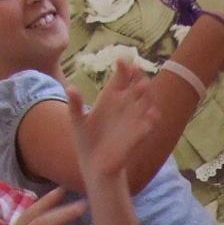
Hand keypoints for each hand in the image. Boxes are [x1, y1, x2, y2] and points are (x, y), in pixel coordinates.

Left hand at [72, 57, 161, 186]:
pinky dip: (153, 117)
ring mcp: (134, 117)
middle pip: (137, 85)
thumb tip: (70, 88)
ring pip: (147, 100)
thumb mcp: (77, 121)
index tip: (120, 61)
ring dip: (148, 92)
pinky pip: (150, 123)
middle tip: (135, 69)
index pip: (121, 77)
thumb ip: (75, 105)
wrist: (94, 163)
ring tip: (143, 85)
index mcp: (111, 97)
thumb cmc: (86, 140)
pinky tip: (151, 112)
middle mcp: (126, 104)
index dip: (123, 68)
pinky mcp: (140, 133)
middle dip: (138, 76)